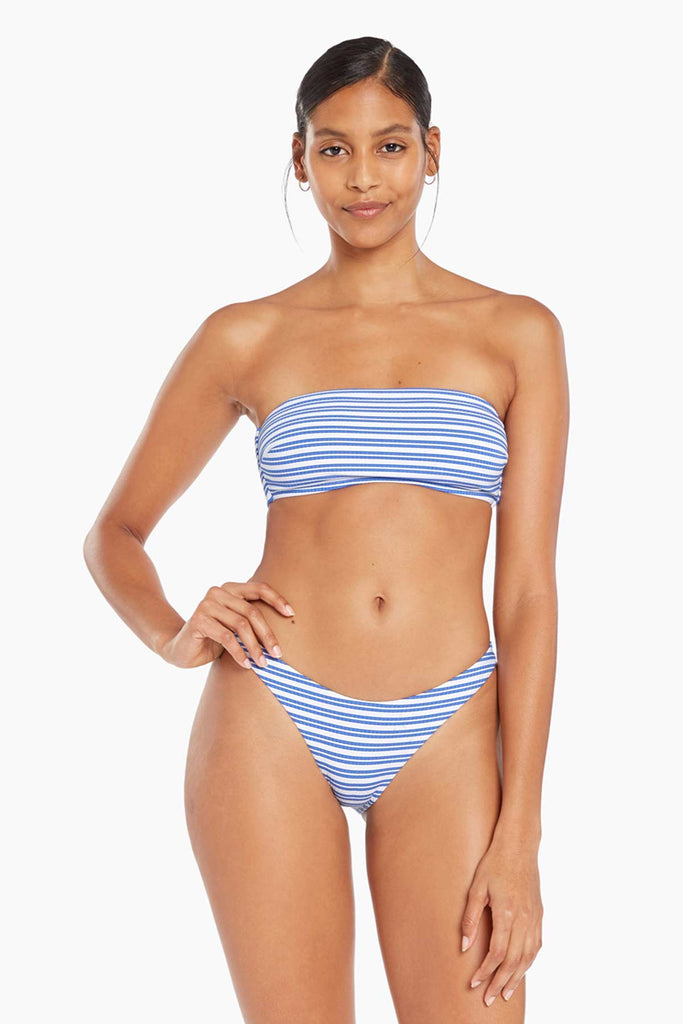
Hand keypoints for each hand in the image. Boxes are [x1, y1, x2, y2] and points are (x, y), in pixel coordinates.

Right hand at [159, 579, 294, 668]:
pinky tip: (246, 664)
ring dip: (255, 647)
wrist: (180, 649)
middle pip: (252, 611)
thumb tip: (287, 627)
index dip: (277, 600)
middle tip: (278, 653)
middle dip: (267, 634)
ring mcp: (206, 604)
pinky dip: (239, 653)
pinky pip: (226, 637)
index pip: (258, 588)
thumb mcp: (235, 627)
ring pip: (241, 625)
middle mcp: (218, 592)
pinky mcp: (199, 620)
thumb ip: (251, 621)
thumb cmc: (213, 638)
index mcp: (230, 589)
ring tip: (263, 663)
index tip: (292, 614)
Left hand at [460, 836, 542, 1006]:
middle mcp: (523, 919)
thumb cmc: (494, 864)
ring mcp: (534, 918)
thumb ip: (470, 918)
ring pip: (527, 957)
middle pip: (513, 961)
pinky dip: (528, 963)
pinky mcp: (539, 915)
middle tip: (488, 998)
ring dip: (516, 978)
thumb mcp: (476, 888)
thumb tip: (464, 946)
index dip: (485, 972)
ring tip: (504, 992)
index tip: (473, 983)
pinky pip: (536, 946)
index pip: (496, 953)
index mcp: (506, 913)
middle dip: (499, 982)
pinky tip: (521, 971)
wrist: (519, 846)